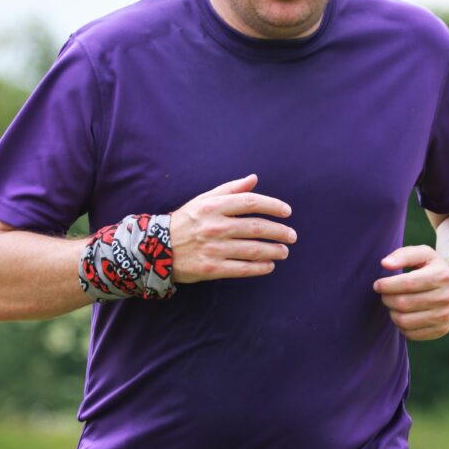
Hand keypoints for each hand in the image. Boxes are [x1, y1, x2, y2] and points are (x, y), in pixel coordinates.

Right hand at [170, 174, 296, 282]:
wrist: (157, 249)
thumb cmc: (185, 222)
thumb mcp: (203, 200)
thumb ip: (230, 189)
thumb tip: (254, 179)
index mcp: (213, 206)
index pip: (251, 202)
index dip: (273, 205)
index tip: (287, 212)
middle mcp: (215, 226)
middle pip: (257, 227)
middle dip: (279, 232)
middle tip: (292, 236)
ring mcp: (214, 248)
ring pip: (253, 249)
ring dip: (274, 250)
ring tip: (284, 251)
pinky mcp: (211, 268)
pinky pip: (242, 268)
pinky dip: (260, 268)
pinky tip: (269, 266)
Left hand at [372, 245, 448, 340]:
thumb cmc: (435, 268)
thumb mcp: (424, 254)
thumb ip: (403, 255)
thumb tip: (385, 264)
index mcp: (441, 276)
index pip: (406, 284)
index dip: (386, 285)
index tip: (378, 284)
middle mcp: (445, 297)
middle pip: (402, 303)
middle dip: (387, 298)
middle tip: (385, 294)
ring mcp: (444, 316)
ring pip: (404, 320)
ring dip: (392, 312)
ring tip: (393, 304)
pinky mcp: (441, 330)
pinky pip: (410, 333)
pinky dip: (400, 325)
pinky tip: (403, 314)